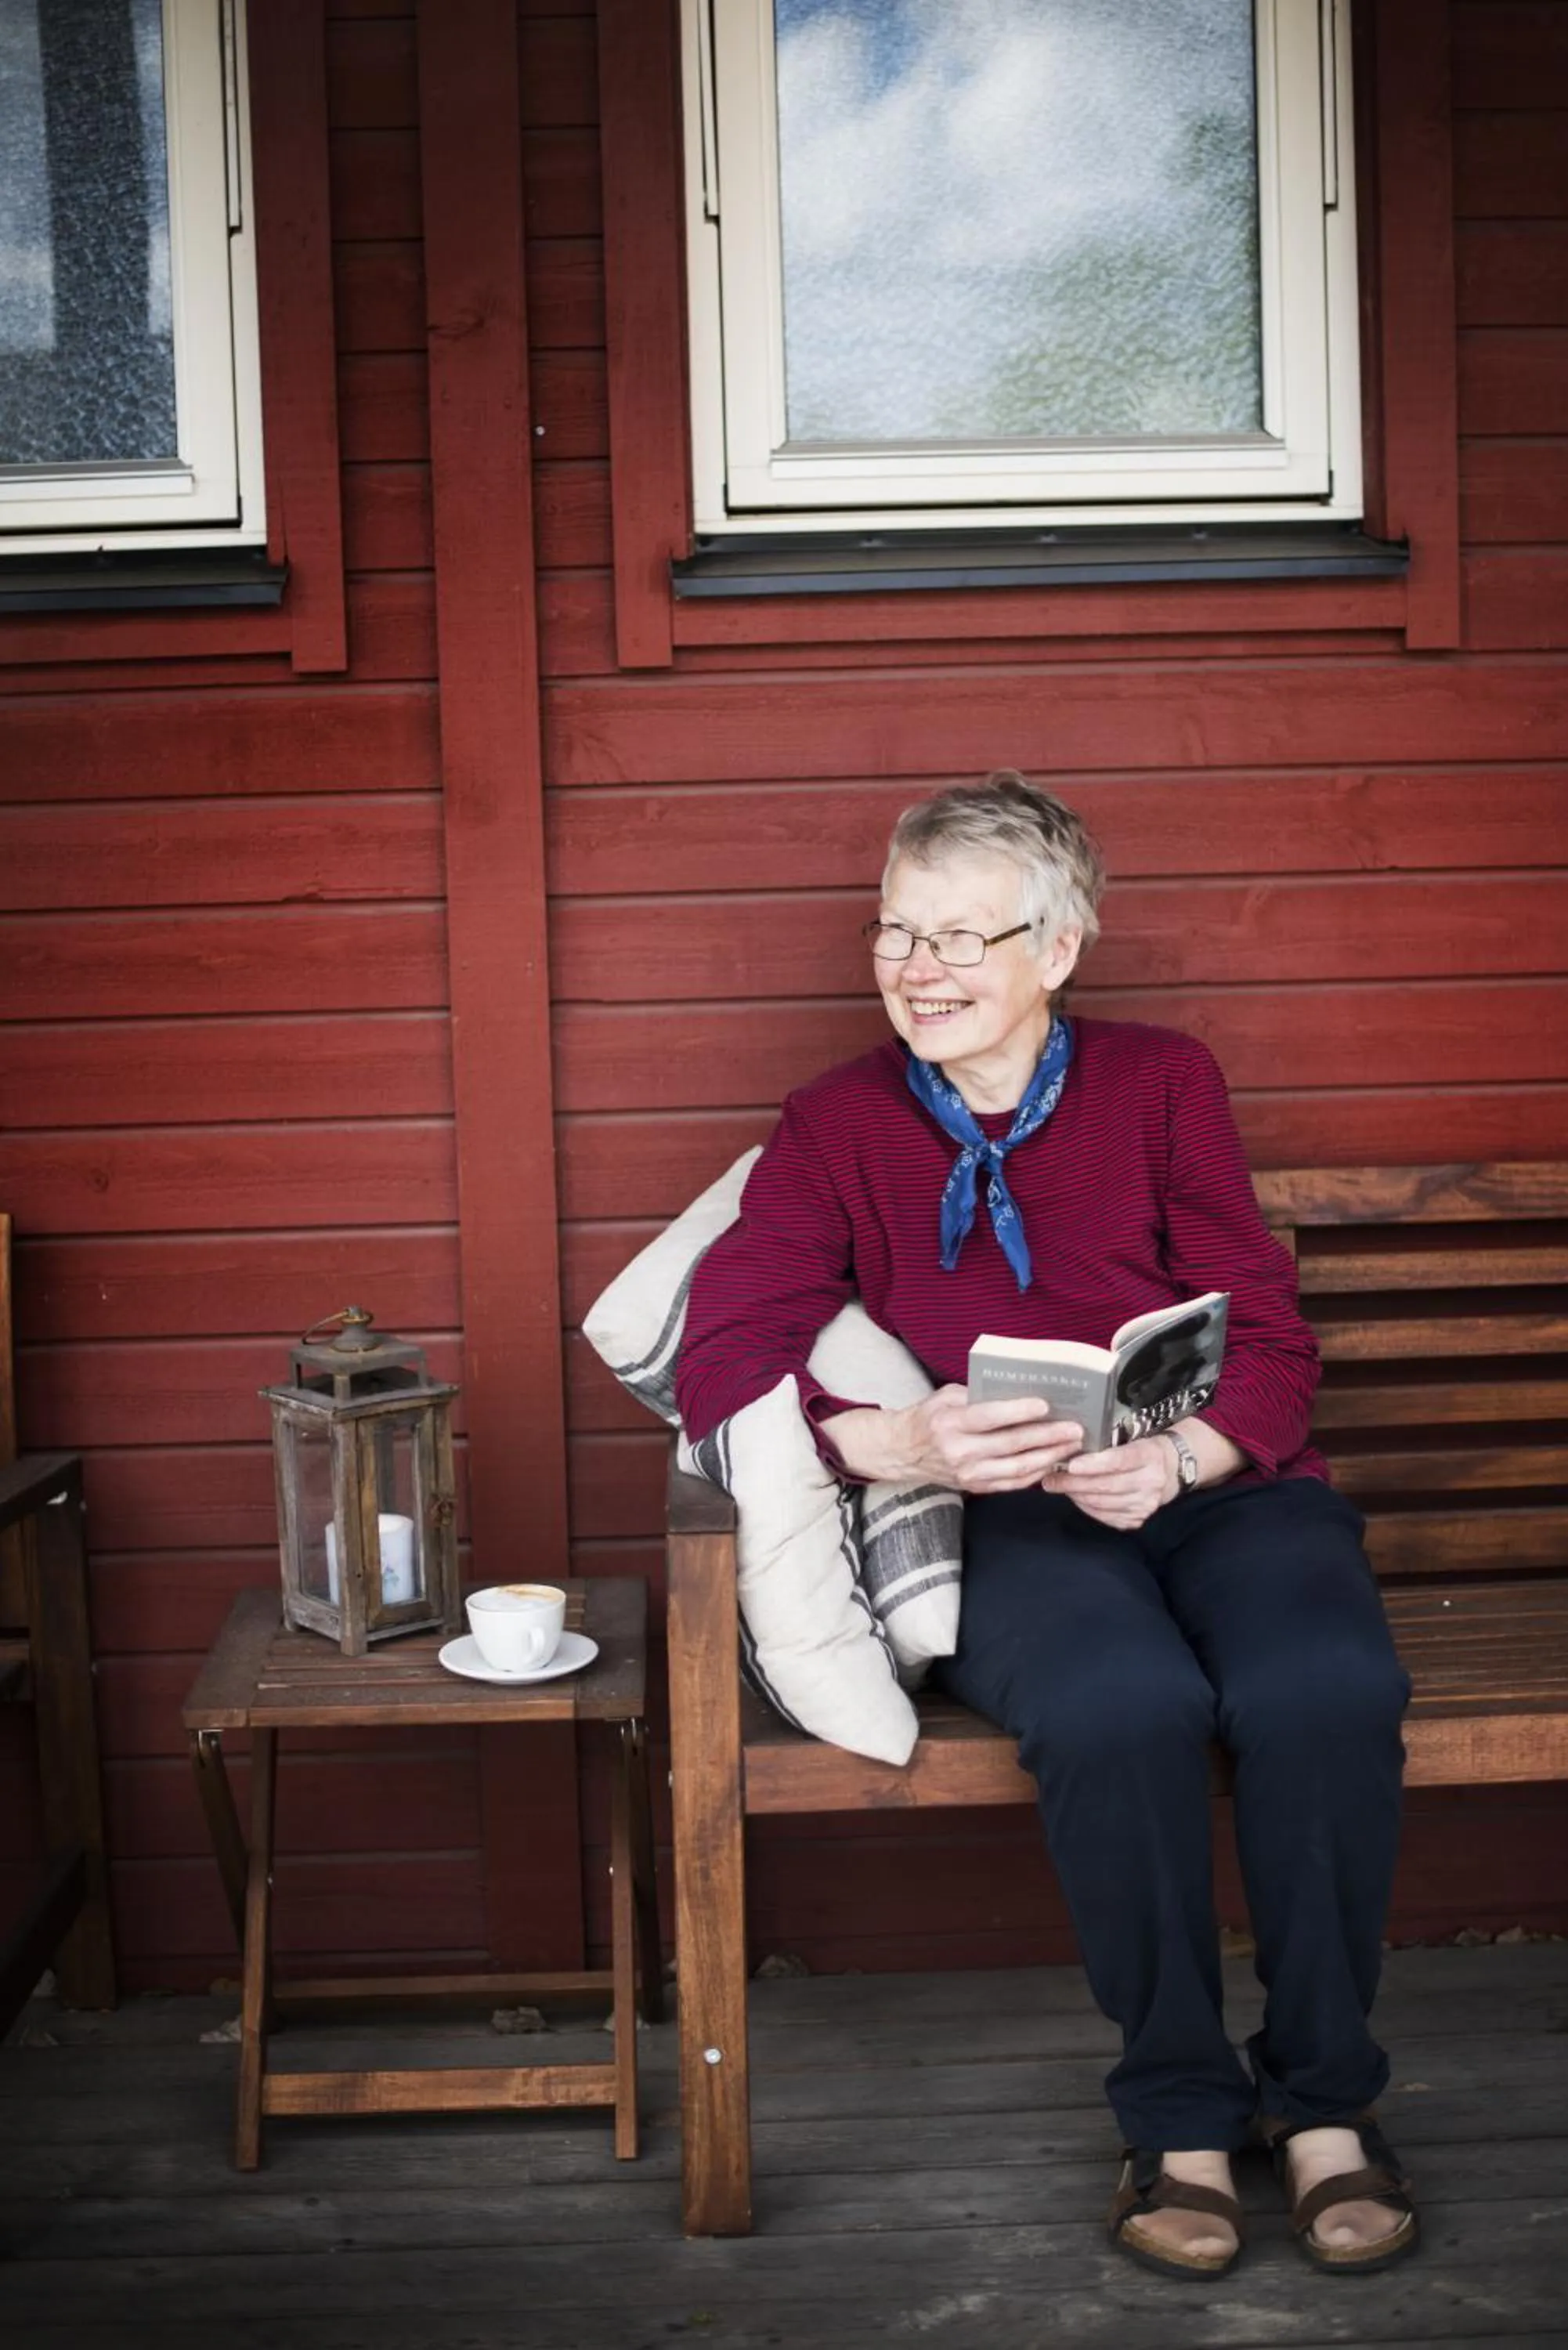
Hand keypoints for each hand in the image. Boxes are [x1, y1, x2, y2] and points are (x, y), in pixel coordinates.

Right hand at [823, 1388, 1083, 1493]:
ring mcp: (968, 1474)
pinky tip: (1053, 1462)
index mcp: (950, 1423)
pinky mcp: (975, 1487)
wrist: (904, 1452)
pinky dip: (1036, 1474)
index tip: (1046, 1405)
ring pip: (1017, 1469)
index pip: (990, 1418)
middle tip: (1075, 1428)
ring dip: (1049, 1457)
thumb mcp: (946, 1396)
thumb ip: (978, 1394)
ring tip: (1071, 1446)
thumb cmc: (929, 1417)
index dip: (1020, 1412)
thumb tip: (1019, 1391)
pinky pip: (1012, 1484)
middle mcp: (959, 1452)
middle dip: (1048, 1437)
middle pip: (1011, 1445)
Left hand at [1045, 1433, 1177, 1529]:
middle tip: (1049, 1478)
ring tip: (1057, 1486)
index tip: (1070, 1465)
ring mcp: (1145, 1505)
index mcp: (1150, 1456)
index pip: (1120, 1461)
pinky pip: (1103, 1516)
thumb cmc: (1140, 1451)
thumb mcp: (1130, 1440)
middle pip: (1106, 1485)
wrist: (1169, 1471)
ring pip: (1102, 1503)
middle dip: (1073, 1483)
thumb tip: (1066, 1450)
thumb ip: (1103, 1447)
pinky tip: (1075, 1496)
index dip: (1094, 1464)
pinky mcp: (1136, 1520)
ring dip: (1075, 1494)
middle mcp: (1151, 1483)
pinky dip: (1085, 1506)